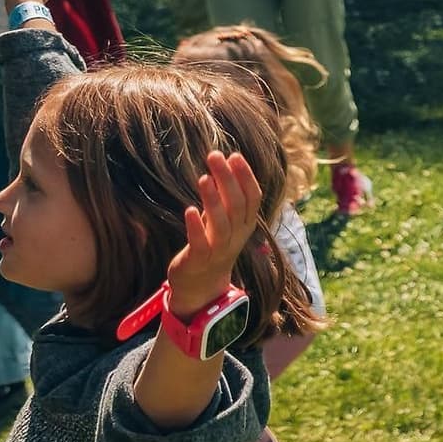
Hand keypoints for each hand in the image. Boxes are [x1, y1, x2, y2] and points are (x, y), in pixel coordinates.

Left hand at [162, 146, 261, 314]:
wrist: (201, 286)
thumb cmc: (211, 245)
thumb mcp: (222, 220)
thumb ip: (225, 198)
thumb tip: (223, 164)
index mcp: (245, 224)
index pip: (253, 197)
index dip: (245, 176)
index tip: (234, 155)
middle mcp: (237, 236)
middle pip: (238, 205)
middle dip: (228, 179)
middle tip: (215, 156)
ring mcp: (220, 249)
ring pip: (222, 223)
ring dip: (214, 199)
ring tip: (204, 178)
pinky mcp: (200, 260)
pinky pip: (201, 242)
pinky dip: (196, 226)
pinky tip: (189, 209)